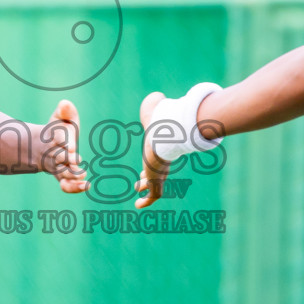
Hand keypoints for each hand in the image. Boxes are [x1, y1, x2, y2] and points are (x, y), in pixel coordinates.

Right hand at [39, 100, 87, 193]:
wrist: (41, 148)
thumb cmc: (58, 132)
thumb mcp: (61, 119)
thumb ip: (66, 112)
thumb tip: (65, 103)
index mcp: (54, 137)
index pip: (58, 138)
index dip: (64, 141)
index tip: (71, 146)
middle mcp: (54, 153)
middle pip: (59, 157)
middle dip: (67, 159)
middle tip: (76, 160)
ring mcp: (57, 167)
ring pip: (61, 173)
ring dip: (71, 175)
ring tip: (83, 175)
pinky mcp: (61, 177)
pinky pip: (64, 185)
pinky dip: (73, 188)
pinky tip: (87, 186)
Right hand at [133, 91, 170, 207]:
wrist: (165, 135)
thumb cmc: (159, 121)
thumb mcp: (156, 108)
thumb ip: (157, 102)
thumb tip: (159, 97)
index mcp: (161, 147)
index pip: (158, 156)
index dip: (152, 159)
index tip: (146, 160)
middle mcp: (162, 161)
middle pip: (157, 171)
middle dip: (148, 177)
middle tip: (140, 182)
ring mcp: (160, 172)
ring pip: (155, 184)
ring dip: (147, 188)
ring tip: (138, 190)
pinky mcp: (157, 181)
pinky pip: (154, 196)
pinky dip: (147, 201)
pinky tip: (139, 205)